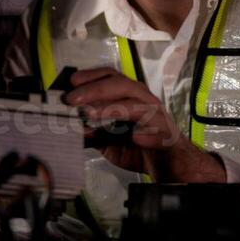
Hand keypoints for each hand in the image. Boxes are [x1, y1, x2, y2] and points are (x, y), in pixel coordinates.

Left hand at [62, 67, 224, 182]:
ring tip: (91, 114)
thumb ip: (91, 135)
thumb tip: (69, 132)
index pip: (110, 77)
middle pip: (120, 85)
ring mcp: (156, 117)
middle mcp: (143, 101)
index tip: (70, 82)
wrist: (170, 164)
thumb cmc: (138, 147)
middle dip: (94, 90)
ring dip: (113, 108)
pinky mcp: (166, 136)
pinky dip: (147, 135)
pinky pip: (158, 133)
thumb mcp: (108, 142)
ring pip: (137, 105)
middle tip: (71, 99)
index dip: (91, 76)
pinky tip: (136, 139)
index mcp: (129, 97)